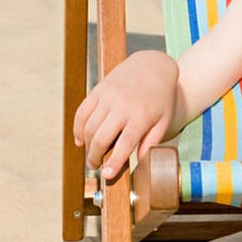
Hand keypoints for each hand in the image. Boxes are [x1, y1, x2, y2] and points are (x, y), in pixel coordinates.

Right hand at [72, 50, 179, 181]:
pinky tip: (80, 139)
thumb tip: (140, 161)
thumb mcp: (163, 120)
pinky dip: (78, 127)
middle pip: (102, 137)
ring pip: (89, 126)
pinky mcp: (98, 89)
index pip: (125, 143)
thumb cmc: (160, 98)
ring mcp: (108, 96)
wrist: (153, 66)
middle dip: (95, 156)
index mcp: (141, 116)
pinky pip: (82, 111)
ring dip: (86, 144)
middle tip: (94, 166)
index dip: (114, 161)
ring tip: (90, 155)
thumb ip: (151, 141)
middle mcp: (122, 106)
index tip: (107, 175)